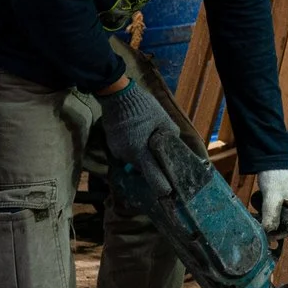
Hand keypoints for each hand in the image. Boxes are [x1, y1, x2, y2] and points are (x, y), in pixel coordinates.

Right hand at [97, 82, 184, 204]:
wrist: (118, 95)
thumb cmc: (143, 107)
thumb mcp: (163, 120)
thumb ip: (169, 136)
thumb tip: (175, 147)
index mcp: (140, 151)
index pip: (152, 174)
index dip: (160, 185)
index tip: (167, 193)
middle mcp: (127, 155)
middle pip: (142, 168)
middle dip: (151, 169)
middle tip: (161, 166)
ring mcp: (117, 151)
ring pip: (133, 161)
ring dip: (141, 158)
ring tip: (148, 148)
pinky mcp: (112, 145)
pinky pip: (125, 153)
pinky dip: (132, 150)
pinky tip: (137, 139)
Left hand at [255, 168, 287, 232]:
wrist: (271, 156)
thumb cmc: (275, 176)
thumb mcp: (271, 198)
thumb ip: (270, 216)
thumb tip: (268, 232)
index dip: (286, 233)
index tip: (272, 235)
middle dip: (276, 223)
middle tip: (263, 223)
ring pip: (282, 212)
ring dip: (271, 213)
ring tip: (260, 209)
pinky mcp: (284, 190)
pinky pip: (278, 203)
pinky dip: (269, 205)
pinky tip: (261, 200)